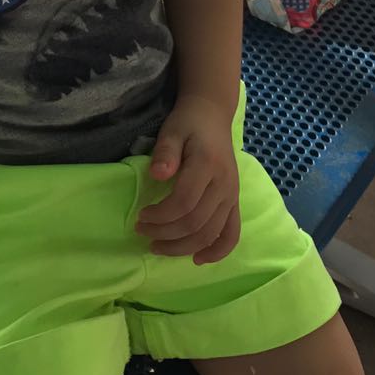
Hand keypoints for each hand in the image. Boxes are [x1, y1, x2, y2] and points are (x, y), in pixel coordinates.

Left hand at [137, 94, 240, 264]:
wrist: (212, 115)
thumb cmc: (188, 123)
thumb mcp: (172, 130)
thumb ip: (165, 152)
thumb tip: (157, 175)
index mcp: (208, 166)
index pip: (184, 203)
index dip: (160, 216)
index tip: (140, 215)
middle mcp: (225, 185)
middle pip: (196, 224)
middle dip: (165, 234)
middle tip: (141, 231)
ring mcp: (232, 196)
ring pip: (211, 234)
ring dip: (183, 247)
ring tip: (158, 246)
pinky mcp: (234, 202)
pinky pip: (232, 233)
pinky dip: (217, 251)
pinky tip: (198, 259)